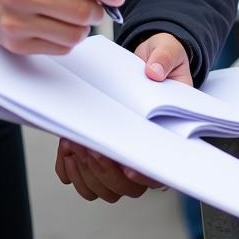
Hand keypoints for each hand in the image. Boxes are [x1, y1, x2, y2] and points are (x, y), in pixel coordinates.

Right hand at [0, 0, 124, 54]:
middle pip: (79, 9)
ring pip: (73, 33)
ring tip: (77, 12)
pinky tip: (59, 22)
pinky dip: (69, 37)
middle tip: (99, 4)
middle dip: (99, 9)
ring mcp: (14, 19)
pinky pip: (61, 47)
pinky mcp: (15, 43)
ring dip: (85, 25)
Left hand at [55, 33, 191, 200]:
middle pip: (128, 187)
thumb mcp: (167, 51)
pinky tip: (68, 147)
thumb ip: (164, 59)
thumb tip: (154, 72)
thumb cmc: (162, 62)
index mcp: (171, 132)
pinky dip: (71, 169)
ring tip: (76, 144)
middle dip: (106, 171)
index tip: (128, 167)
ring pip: (105, 187)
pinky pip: (83, 178)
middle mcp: (147, 151)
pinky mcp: (102, 150)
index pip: (160, 171)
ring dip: (88, 173)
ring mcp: (123, 155)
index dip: (144, 175)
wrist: (146, 60)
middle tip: (91, 148)